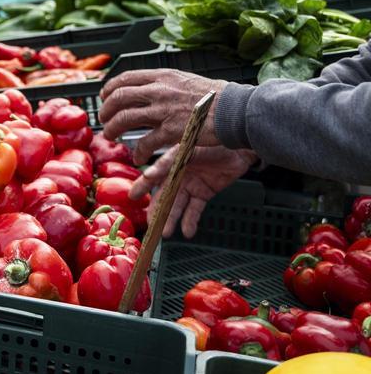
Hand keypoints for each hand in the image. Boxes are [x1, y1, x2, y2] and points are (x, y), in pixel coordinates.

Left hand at [98, 69, 228, 164]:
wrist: (236, 109)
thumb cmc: (216, 96)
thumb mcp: (186, 80)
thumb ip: (165, 84)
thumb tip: (147, 89)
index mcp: (162, 76)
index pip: (125, 78)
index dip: (110, 89)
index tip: (105, 97)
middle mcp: (160, 90)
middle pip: (119, 97)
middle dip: (106, 110)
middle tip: (104, 120)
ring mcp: (164, 110)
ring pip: (125, 118)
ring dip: (113, 129)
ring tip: (111, 136)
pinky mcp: (173, 131)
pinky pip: (145, 142)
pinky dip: (138, 151)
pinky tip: (138, 157)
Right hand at [132, 145, 257, 237]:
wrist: (240, 147)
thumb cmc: (214, 141)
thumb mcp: (188, 149)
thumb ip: (169, 161)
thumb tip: (150, 173)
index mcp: (172, 161)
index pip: (154, 175)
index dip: (143, 185)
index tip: (133, 196)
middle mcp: (179, 174)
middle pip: (165, 195)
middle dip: (157, 211)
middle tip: (150, 224)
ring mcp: (191, 184)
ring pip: (178, 205)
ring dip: (172, 219)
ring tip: (166, 233)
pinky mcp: (204, 193)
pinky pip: (195, 209)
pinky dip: (191, 221)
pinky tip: (187, 231)